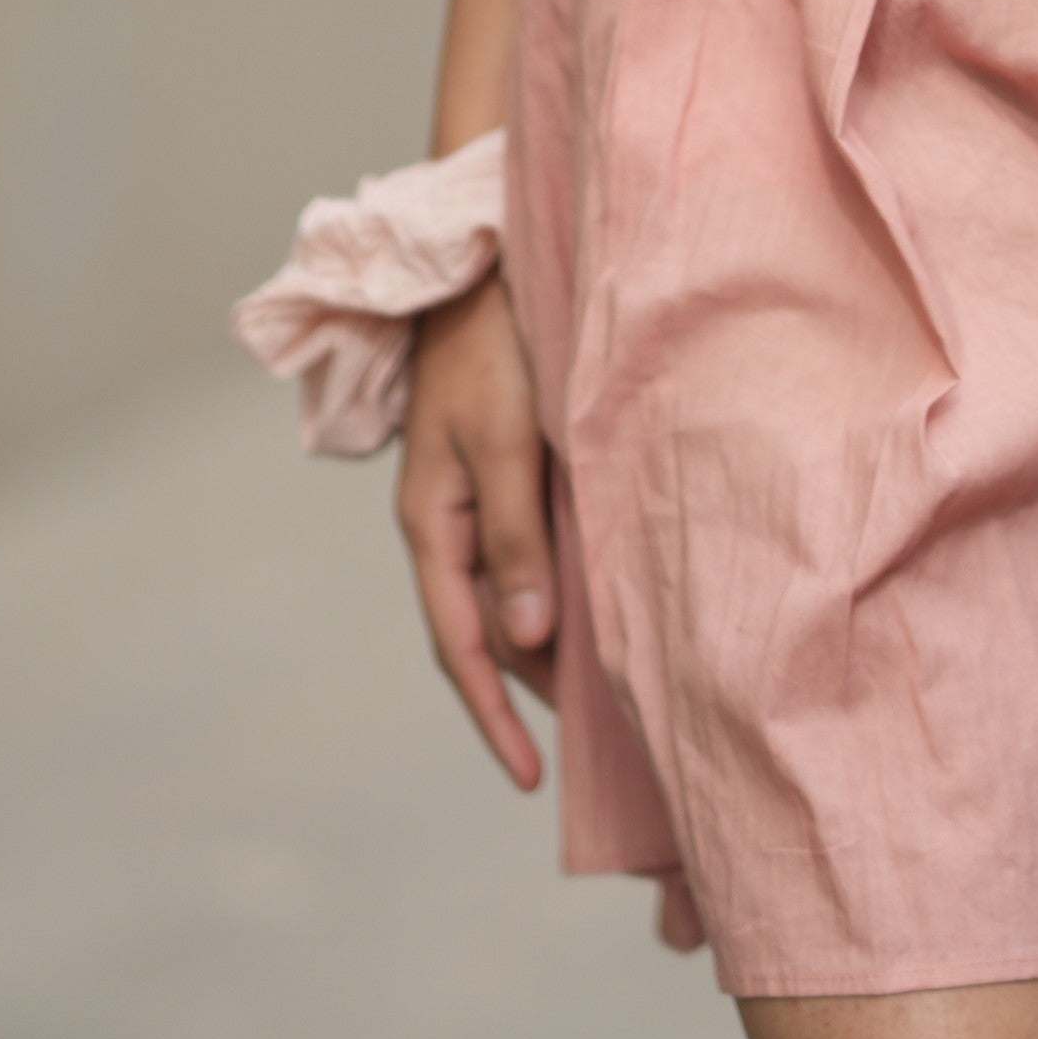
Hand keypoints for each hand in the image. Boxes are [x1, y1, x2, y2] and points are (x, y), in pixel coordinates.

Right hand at [395, 268, 558, 787]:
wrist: (480, 261)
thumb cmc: (490, 344)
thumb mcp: (501, 441)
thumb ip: (515, 535)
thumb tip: (530, 639)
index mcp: (431, 523)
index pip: (461, 645)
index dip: (495, 714)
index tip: (531, 778)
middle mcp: (448, 520)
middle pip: (486, 629)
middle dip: (530, 689)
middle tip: (599, 736)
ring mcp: (474, 493)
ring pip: (509, 592)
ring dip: (546, 642)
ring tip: (606, 687)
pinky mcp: (504, 466)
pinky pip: (525, 549)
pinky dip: (556, 589)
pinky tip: (596, 601)